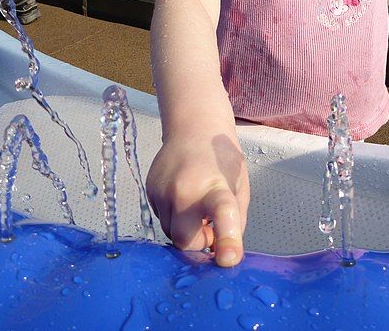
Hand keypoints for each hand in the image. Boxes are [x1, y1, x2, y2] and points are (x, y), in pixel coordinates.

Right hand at [146, 132, 249, 266]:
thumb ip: (234, 222)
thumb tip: (222, 253)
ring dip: (185, 229)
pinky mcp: (149, 190)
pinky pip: (161, 219)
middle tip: (208, 227)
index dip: (227, 239)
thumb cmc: (221, 159)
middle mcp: (184, 189)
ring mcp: (162, 190)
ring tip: (195, 208)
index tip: (229, 259)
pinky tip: (182, 198)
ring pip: (170, 232)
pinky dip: (174, 217)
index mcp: (216, 185)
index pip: (222, 212)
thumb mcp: (239, 187)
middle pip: (183, 240)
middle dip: (197, 242)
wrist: (193, 129)